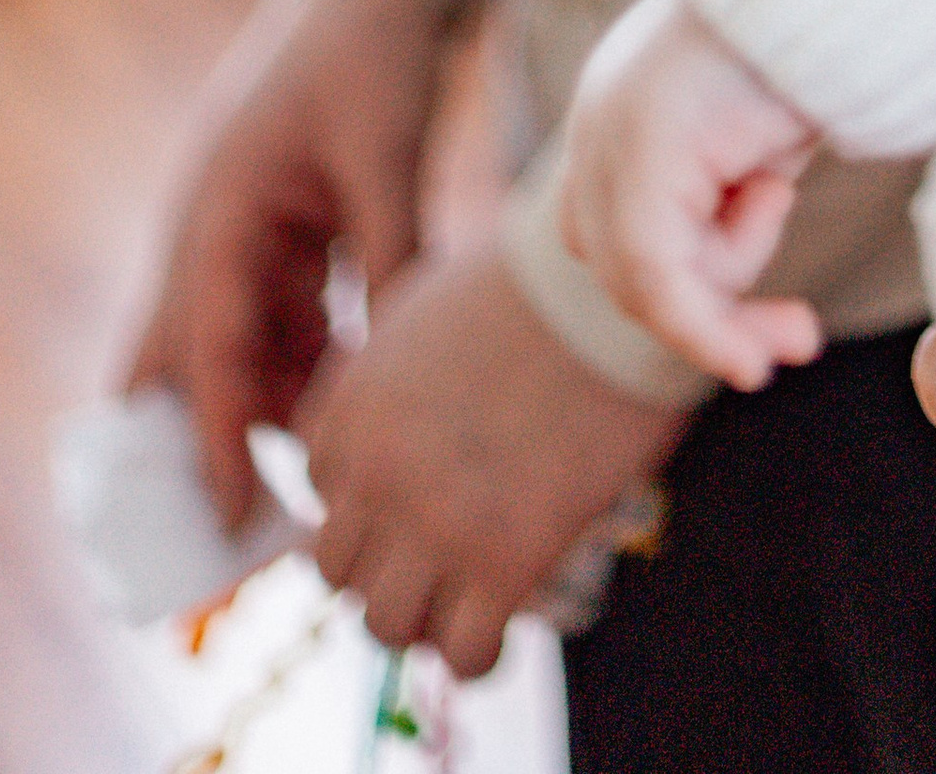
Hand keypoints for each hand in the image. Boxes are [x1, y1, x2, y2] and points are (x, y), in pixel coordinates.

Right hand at [125, 0, 444, 528]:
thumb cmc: (368, 56)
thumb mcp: (385, 150)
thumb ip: (391, 248)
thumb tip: (406, 354)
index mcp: (219, 210)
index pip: (204, 347)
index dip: (214, 435)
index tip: (228, 513)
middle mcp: (210, 234)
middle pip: (184, 366)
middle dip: (202, 444)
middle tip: (237, 535)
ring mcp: (237, 237)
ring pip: (232, 352)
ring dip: (264, 405)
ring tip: (320, 472)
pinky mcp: (274, 238)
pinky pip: (273, 323)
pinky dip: (301, 363)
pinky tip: (348, 393)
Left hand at [298, 245, 687, 679]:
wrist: (612, 290)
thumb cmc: (535, 280)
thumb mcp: (422, 306)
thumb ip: (386, 370)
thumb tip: (389, 416)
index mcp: (355, 407)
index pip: (322, 491)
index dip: (366, 502)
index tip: (406, 504)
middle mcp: (378, 472)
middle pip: (338, 569)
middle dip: (382, 568)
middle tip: (433, 561)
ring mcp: (437, 523)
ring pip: (385, 624)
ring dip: (421, 620)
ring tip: (463, 602)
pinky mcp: (506, 561)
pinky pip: (462, 653)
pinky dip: (474, 655)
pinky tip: (499, 633)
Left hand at [559, 0, 826, 384]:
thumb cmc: (817, 35)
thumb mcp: (760, 132)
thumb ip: (729, 190)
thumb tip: (729, 274)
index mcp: (621, 104)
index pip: (610, 230)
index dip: (675, 282)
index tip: (756, 313)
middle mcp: (600, 122)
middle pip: (624, 265)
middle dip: (706, 312)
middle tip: (797, 342)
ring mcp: (609, 137)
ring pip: (648, 279)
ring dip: (732, 278)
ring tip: (779, 184)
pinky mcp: (641, 157)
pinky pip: (663, 281)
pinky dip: (709, 331)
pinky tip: (756, 358)